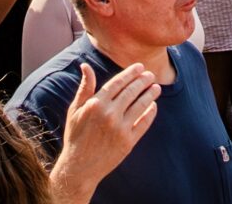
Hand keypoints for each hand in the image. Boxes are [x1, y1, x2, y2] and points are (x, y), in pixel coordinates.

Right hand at [54, 63, 159, 195]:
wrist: (79, 167)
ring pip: (141, 105)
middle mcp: (109, 114)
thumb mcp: (75, 110)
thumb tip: (85, 65)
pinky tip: (154, 106)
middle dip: (143, 80)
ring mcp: (120, 128)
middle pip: (132, 91)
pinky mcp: (128, 142)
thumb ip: (85, 87)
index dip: (131, 73)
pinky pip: (144, 123)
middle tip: (150, 75)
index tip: (140, 66)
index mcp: (96, 104)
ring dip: (150, 94)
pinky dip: (151, 113)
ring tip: (156, 87)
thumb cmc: (76, 136)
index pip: (118, 82)